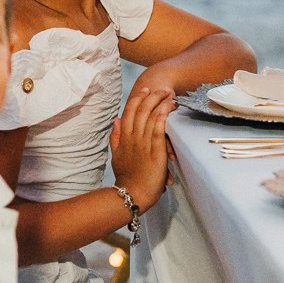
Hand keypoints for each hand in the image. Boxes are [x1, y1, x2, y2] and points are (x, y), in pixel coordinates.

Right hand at [110, 85, 172, 210]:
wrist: (132, 194)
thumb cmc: (126, 177)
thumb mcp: (116, 155)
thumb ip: (116, 137)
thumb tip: (115, 120)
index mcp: (124, 139)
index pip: (128, 113)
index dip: (136, 99)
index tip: (144, 90)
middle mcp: (132, 139)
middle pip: (140, 111)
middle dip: (150, 97)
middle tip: (159, 88)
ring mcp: (143, 144)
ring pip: (149, 117)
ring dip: (159, 103)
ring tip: (168, 93)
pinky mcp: (155, 151)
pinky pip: (158, 130)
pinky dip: (162, 117)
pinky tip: (168, 108)